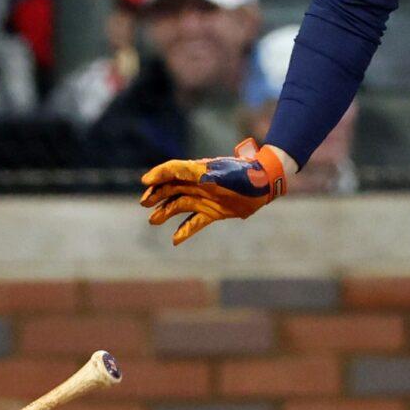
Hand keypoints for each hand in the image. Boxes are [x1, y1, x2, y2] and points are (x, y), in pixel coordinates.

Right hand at [139, 138, 293, 245]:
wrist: (264, 184)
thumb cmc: (242, 175)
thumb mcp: (217, 174)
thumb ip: (194, 173)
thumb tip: (170, 173)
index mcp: (198, 170)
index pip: (173, 169)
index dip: (158, 174)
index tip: (145, 182)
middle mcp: (199, 184)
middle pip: (172, 188)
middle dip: (157, 195)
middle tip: (145, 204)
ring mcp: (206, 198)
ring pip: (180, 205)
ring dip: (166, 212)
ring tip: (153, 220)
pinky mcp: (214, 212)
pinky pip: (195, 221)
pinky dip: (185, 230)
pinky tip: (175, 239)